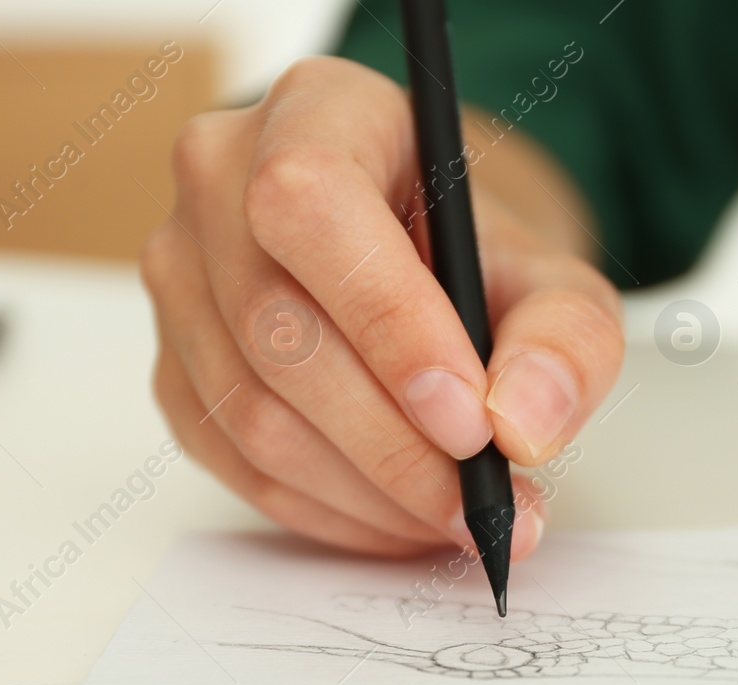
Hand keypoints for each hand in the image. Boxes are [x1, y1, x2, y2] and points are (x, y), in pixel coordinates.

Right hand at [140, 56, 623, 558]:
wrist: (421, 271)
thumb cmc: (473, 257)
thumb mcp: (553, 276)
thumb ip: (564, 338)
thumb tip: (522, 422)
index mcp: (313, 113)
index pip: (310, 204)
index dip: (388, 321)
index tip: (471, 418)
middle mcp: (217, 183)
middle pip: (276, 331)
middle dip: (394, 443)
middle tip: (485, 502)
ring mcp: (180, 280)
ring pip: (251, 413)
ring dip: (368, 491)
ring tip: (458, 517)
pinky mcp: (173, 368)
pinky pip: (236, 463)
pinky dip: (330, 511)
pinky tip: (400, 517)